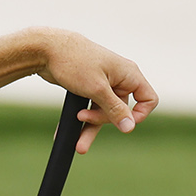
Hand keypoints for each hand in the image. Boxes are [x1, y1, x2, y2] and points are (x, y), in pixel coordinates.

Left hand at [34, 29, 158, 153]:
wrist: (46, 50)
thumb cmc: (75, 61)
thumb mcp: (97, 89)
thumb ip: (115, 110)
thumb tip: (129, 127)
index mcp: (128, 74)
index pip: (148, 99)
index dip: (139, 114)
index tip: (123, 123)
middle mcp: (119, 79)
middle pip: (120, 111)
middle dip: (102, 120)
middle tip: (82, 118)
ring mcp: (104, 84)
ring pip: (103, 112)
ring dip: (90, 127)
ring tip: (78, 145)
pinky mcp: (89, 88)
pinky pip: (90, 108)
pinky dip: (82, 120)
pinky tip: (69, 133)